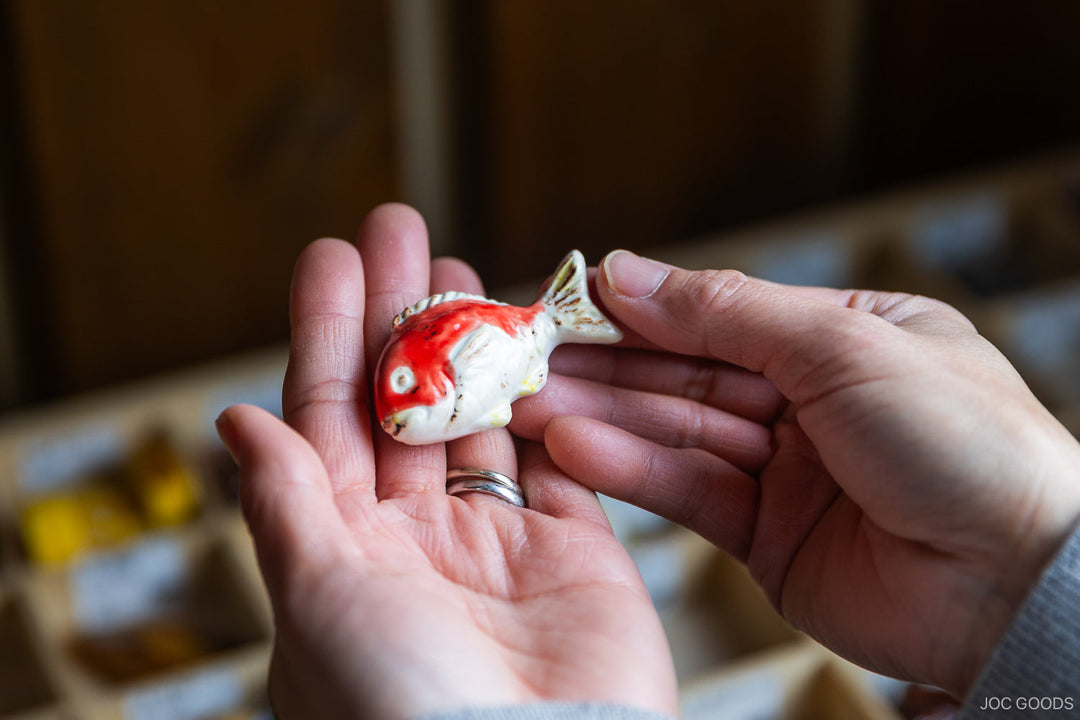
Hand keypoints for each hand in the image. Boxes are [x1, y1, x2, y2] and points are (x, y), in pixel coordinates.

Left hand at [216, 209, 676, 718]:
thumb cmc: (402, 709)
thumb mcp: (317, 596)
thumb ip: (284, 501)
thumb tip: (237, 421)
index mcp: (344, 551)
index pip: (328, 418)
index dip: (329, 333)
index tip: (333, 258)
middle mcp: (417, 541)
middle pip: (402, 400)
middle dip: (400, 314)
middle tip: (401, 229)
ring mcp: (497, 541)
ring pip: (478, 415)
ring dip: (467, 342)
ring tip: (459, 268)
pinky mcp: (575, 550)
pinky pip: (557, 454)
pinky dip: (545, 397)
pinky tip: (528, 342)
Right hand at [514, 250, 1079, 696]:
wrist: (1015, 582)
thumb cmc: (964, 442)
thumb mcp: (843, 345)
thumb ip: (727, 311)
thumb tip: (629, 274)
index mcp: (845, 337)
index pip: (721, 312)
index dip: (641, 307)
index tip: (566, 297)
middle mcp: (810, 400)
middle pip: (685, 372)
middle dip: (603, 364)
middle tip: (523, 355)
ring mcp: (786, 470)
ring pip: (674, 431)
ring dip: (599, 416)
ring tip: (526, 402)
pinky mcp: (765, 535)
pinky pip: (687, 490)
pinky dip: (631, 469)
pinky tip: (575, 446)